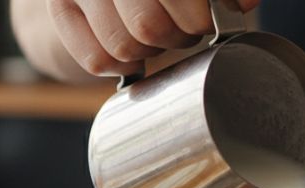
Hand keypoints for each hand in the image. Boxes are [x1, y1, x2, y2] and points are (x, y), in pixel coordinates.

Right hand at [44, 0, 259, 75]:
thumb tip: (246, 4)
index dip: (198, 14)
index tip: (209, 20)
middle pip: (149, 24)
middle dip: (178, 36)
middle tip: (187, 30)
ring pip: (123, 45)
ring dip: (151, 51)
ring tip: (161, 36)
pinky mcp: (59, 6)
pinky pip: (96, 59)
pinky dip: (122, 64)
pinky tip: (134, 50)